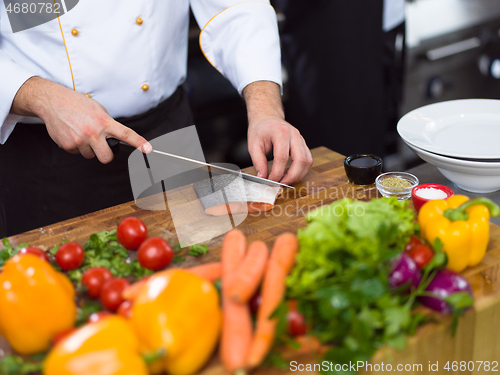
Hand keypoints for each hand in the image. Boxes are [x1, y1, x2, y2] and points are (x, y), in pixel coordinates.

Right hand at [11, 77, 151, 163]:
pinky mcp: (68, 145)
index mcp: (104, 121)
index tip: (148, 149)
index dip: (138, 143)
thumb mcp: (98, 110)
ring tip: (81, 133)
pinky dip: (76, 146)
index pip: (126, 134)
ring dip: (88, 148)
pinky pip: (77, 153)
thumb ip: (108, 124)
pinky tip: (72, 133)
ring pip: (90, 156)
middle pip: (106, 157)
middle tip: (100, 145)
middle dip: (105, 154)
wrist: (52, 101)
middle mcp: (93, 132)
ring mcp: (80, 140)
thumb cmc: (77, 104)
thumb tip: (115, 137)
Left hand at [243, 81, 312, 184]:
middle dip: (291, 177)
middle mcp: (294, 135)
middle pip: (300, 161)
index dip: (276, 173)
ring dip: (298, 175)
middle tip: (279, 184)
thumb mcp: (253, 145)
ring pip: (307, 162)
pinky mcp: (303, 145)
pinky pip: (308, 160)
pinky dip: (301, 171)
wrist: (268, 118)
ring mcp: (301, 139)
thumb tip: (262, 177)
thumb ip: (258, 162)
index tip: (269, 181)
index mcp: (281, 133)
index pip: (282, 158)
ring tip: (284, 180)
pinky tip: (290, 174)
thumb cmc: (260, 129)